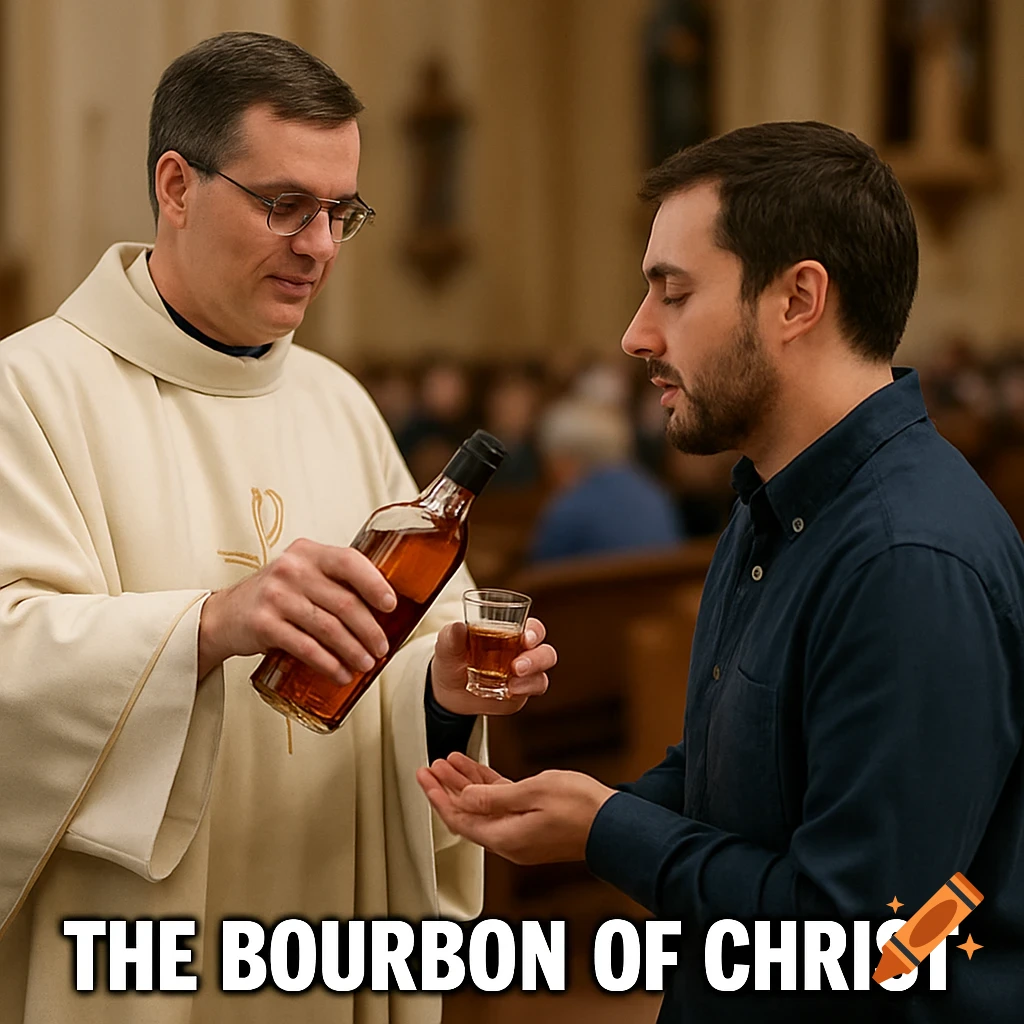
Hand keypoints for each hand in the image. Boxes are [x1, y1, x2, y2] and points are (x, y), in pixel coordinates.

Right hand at [198, 538, 396, 682]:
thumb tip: (383, 609)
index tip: (391, 605)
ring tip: (366, 664)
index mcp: (308, 553)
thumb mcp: (303, 577)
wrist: (225, 614)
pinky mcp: (263, 624)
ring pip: (328, 628)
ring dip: (352, 650)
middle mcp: (292, 570)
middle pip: (344, 602)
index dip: (374, 583)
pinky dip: (328, 664)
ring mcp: (275, 596)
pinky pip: (306, 647)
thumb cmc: (277, 596)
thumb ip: (335, 582)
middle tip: (381, 648)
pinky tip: (340, 673)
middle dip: (369, 630)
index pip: (349, 561)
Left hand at [416, 752, 614, 863]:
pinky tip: (480, 772)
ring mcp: (522, 835)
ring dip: (465, 785)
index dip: (438, 796)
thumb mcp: (533, 793)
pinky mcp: (534, 826)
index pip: (459, 818)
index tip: (424, 775)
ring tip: (450, 762)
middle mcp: (509, 841)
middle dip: (447, 788)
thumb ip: (495, 796)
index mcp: (505, 837)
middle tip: (431, 766)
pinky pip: (502, 806)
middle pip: (467, 814)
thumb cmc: (581, 808)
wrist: (616, 826)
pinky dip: (487, 788)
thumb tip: (465, 797)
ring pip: (483, 808)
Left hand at [429, 617, 555, 715]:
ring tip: (511, 685)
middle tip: (517, 667)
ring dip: (531, 678)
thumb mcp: (447, 647)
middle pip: (545, 652)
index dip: (534, 632)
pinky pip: (532, 691)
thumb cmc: (453, 658)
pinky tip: (508, 692)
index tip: (526, 637)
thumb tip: (458, 626)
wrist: (448, 690)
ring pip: (542, 674)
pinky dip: (524, 691)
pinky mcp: (521, 692)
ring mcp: (524, 675)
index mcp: (510, 632)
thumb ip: (452, 636)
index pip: (532, 629)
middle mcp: (522, 652)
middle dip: (537, 659)